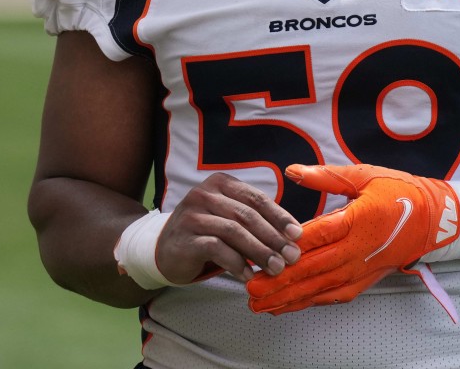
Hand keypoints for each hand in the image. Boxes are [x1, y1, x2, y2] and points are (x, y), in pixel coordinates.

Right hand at [155, 172, 301, 284]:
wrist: (162, 250)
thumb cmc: (204, 233)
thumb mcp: (227, 219)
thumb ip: (252, 221)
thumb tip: (289, 237)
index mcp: (220, 183)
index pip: (256, 198)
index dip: (279, 216)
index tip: (297, 234)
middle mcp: (204, 195)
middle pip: (247, 215)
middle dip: (273, 237)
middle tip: (291, 256)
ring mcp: (192, 215)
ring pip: (234, 231)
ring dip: (259, 252)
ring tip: (275, 268)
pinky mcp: (185, 238)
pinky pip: (216, 249)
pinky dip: (236, 263)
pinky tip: (248, 275)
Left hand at [247, 163, 459, 315]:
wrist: (434, 220)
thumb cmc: (398, 192)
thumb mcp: (364, 175)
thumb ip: (326, 175)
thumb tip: (293, 170)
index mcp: (357, 219)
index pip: (318, 236)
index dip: (289, 247)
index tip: (263, 253)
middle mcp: (358, 249)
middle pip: (313, 268)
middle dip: (280, 280)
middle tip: (250, 287)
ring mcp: (361, 268)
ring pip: (320, 287)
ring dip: (289, 297)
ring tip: (260, 303)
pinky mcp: (364, 280)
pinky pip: (333, 295)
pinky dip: (309, 303)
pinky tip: (287, 307)